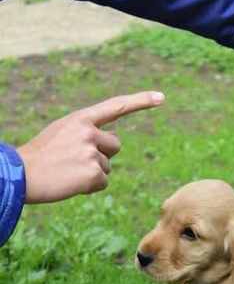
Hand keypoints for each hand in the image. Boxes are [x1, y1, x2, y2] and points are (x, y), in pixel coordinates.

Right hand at [17, 91, 164, 203]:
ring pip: (108, 166)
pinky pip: (103, 182)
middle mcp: (89, 132)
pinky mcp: (93, 173)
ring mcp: (92, 153)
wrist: (21, 174)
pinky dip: (90, 186)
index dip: (140, 101)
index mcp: (81, 119)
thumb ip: (89, 132)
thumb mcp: (63, 132)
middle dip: (103, 154)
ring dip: (93, 172)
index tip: (162, 97)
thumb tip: (115, 141)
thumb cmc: (42, 155)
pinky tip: (72, 182)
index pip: (116, 107)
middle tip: (75, 159)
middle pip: (115, 145)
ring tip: (68, 170)